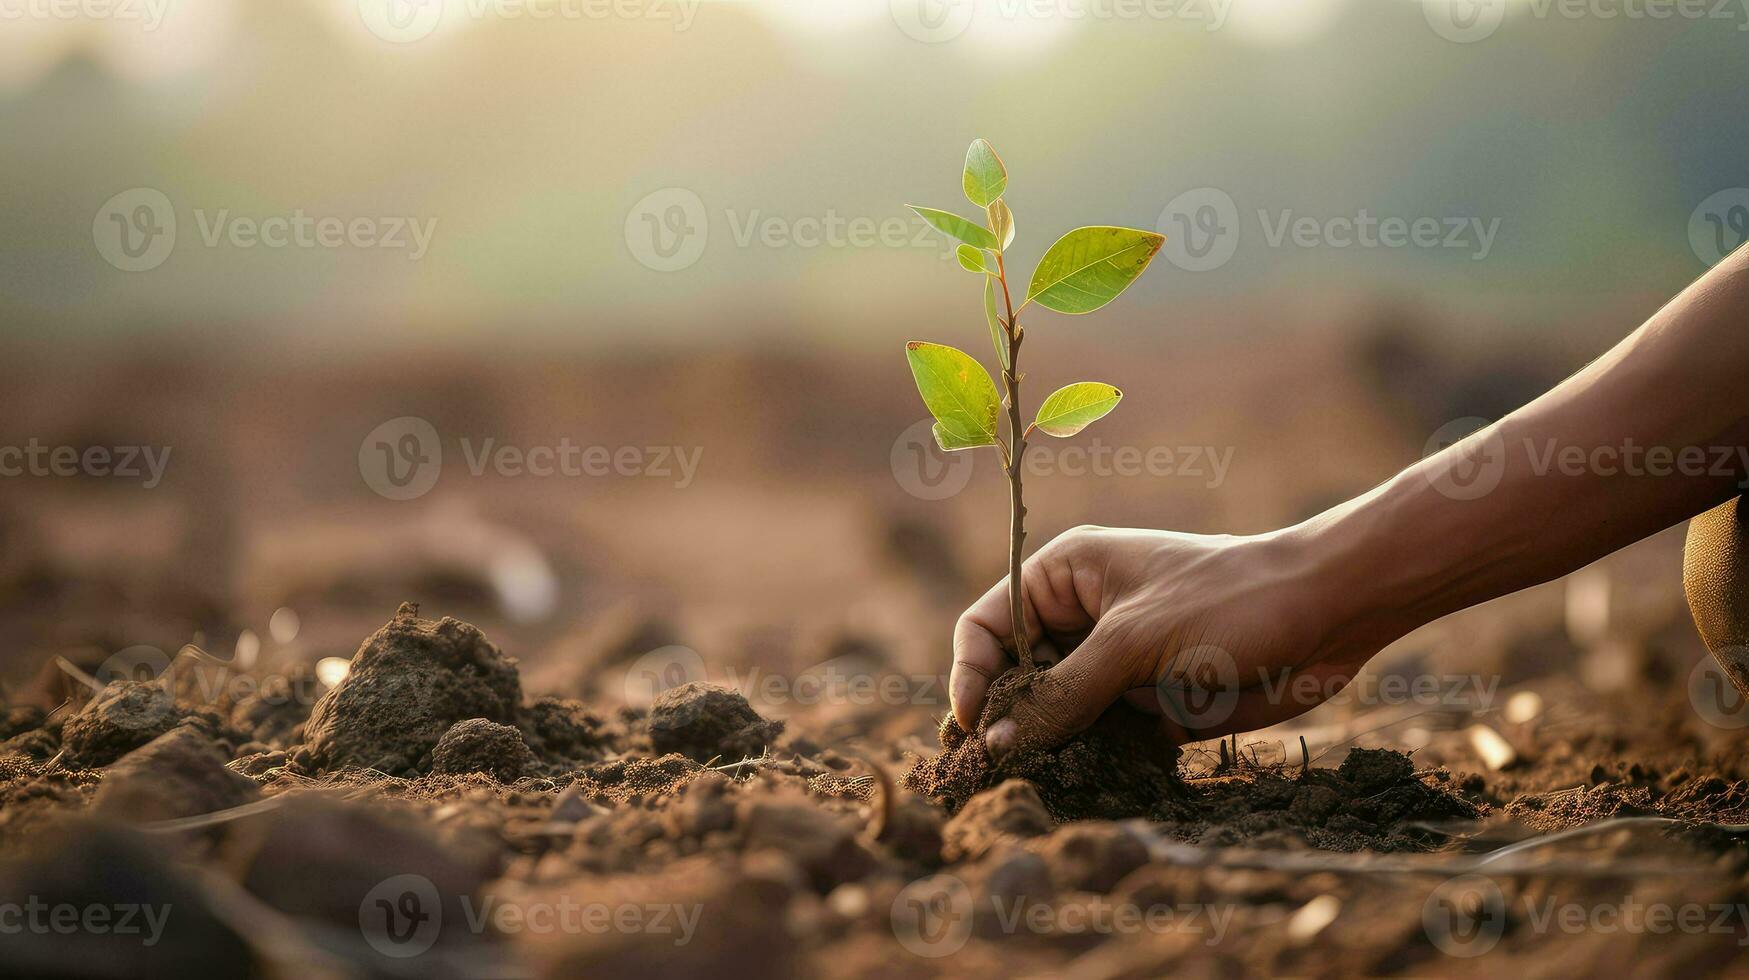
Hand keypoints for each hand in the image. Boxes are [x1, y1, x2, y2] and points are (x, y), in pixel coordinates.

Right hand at [950, 524, 1390, 760]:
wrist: (1330, 614)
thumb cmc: (1230, 600)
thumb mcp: (1135, 642)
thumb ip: (1065, 695)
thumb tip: (996, 743)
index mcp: (1065, 575)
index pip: (988, 625)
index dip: (971, 674)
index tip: (971, 727)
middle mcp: (1083, 616)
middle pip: (1016, 674)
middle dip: (1003, 720)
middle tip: (988, 771)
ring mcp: (1116, 661)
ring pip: (1056, 712)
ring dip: (1045, 746)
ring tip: (1030, 785)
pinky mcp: (1149, 702)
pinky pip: (1100, 737)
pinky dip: (1089, 762)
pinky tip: (1081, 785)